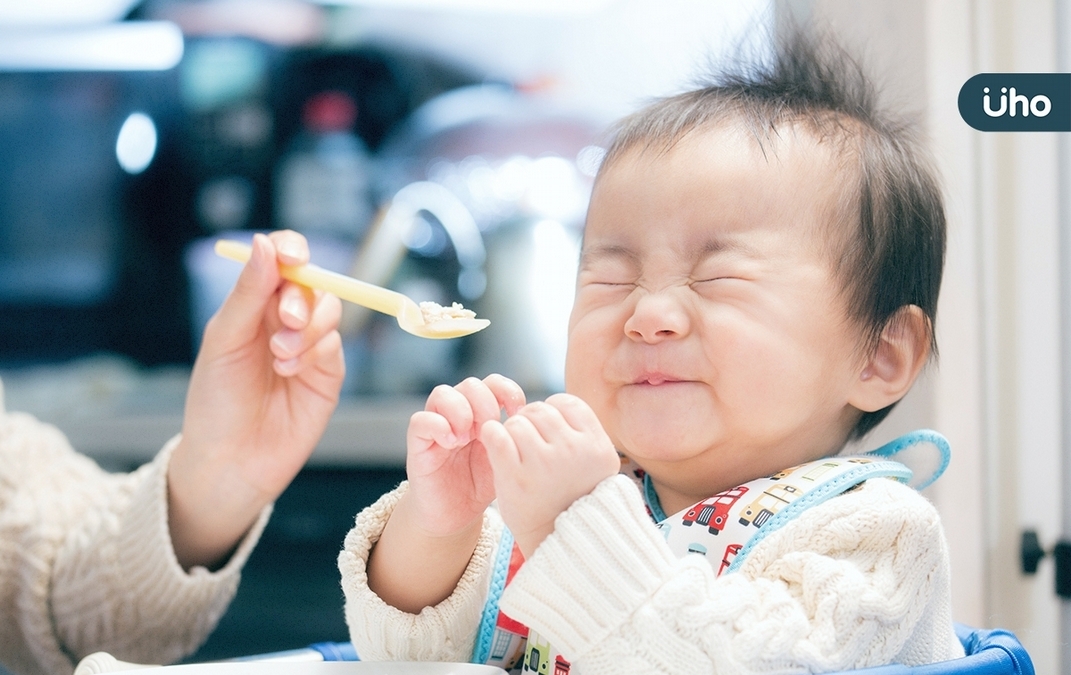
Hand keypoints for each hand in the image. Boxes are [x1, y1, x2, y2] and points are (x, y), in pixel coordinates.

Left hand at [168, 231, 344, 569]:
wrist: (231, 461)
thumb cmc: (216, 402)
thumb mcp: (224, 340)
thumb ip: (248, 292)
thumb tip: (265, 242)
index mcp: (253, 305)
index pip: (281, 261)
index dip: (291, 249)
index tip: (292, 255)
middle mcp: (283, 321)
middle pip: (310, 284)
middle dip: (298, 298)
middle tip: (282, 321)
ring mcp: (309, 346)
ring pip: (329, 311)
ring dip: (306, 328)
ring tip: (280, 357)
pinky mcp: (328, 373)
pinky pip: (334, 344)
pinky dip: (314, 351)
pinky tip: (289, 372)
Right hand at [405, 374, 525, 537]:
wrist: (455, 516)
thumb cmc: (482, 486)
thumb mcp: (506, 459)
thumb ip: (514, 438)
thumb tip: (533, 418)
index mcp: (482, 414)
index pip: (493, 383)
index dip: (507, 390)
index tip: (519, 411)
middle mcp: (458, 415)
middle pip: (470, 384)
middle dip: (485, 401)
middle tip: (492, 425)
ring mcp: (437, 427)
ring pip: (442, 393)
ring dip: (460, 409)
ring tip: (468, 436)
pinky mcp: (418, 444)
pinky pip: (420, 420)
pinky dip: (437, 425)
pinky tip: (452, 443)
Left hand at [481, 393, 619, 557]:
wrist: (560, 545)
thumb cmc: (574, 499)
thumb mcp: (596, 465)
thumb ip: (581, 434)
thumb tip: (551, 405)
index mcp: (597, 445)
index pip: (566, 403)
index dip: (551, 413)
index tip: (546, 433)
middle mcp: (573, 451)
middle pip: (540, 410)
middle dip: (529, 422)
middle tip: (526, 444)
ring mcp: (544, 463)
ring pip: (518, 421)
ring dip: (511, 432)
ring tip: (515, 453)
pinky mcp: (516, 477)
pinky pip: (496, 435)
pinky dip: (491, 435)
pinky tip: (495, 444)